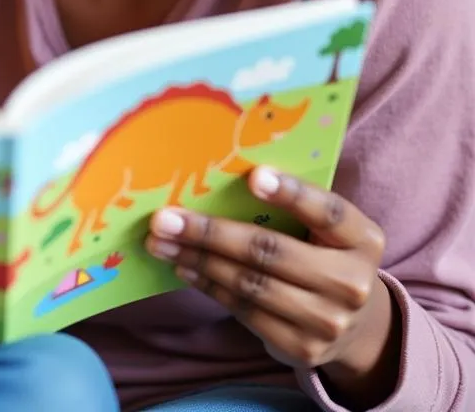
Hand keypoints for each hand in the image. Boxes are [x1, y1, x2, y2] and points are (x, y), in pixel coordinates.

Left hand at [146, 167, 395, 388]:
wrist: (358, 328)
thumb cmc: (325, 254)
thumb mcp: (325, 229)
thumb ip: (292, 205)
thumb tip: (217, 177)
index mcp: (363, 239)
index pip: (329, 211)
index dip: (292, 193)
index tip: (253, 176)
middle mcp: (352, 283)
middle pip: (272, 252)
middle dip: (211, 233)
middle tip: (166, 217)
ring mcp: (329, 321)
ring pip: (250, 284)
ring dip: (198, 259)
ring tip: (161, 241)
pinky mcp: (303, 348)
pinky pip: (245, 311)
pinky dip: (209, 286)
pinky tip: (184, 266)